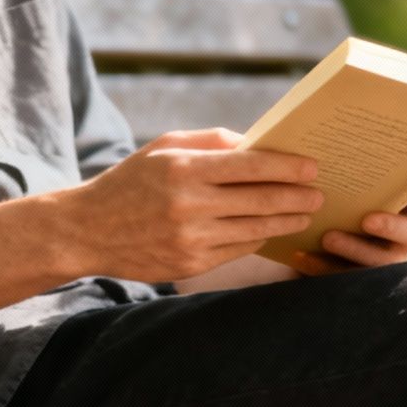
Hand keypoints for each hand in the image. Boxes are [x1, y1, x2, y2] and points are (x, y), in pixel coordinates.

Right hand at [64, 128, 322, 282]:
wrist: (87, 230)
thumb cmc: (131, 181)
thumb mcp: (164, 147)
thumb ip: (212, 141)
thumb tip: (259, 143)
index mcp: (184, 169)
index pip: (251, 166)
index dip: (288, 166)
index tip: (312, 166)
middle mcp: (189, 205)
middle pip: (261, 200)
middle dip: (296, 196)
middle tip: (319, 193)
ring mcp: (191, 239)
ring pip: (255, 229)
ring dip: (286, 221)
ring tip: (305, 213)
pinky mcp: (191, 265)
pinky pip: (237, 250)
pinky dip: (259, 239)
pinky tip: (272, 230)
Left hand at [293, 171, 406, 274]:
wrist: (316, 247)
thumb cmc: (341, 204)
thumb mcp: (353, 186)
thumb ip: (360, 167)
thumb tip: (347, 112)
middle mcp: (405, 239)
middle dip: (392, 226)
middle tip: (368, 218)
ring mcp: (384, 265)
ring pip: (378, 262)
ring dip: (354, 249)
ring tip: (328, 236)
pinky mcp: (356, 284)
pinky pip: (341, 278)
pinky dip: (320, 266)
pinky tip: (300, 255)